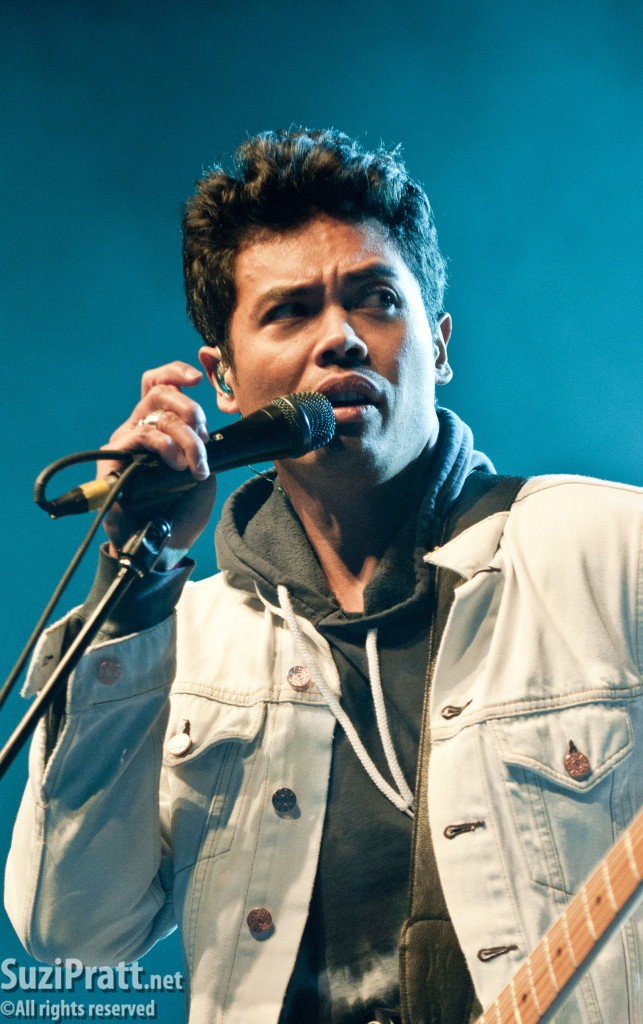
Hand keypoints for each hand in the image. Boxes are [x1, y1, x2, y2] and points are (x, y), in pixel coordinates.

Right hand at [100, 361, 217, 565]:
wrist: (163, 543)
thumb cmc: (182, 508)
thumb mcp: (203, 469)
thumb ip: (202, 443)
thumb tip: (203, 426)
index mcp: (159, 426)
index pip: (159, 384)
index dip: (175, 373)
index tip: (197, 379)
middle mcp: (140, 428)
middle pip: (161, 393)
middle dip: (191, 411)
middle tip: (204, 438)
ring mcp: (126, 442)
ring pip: (157, 415)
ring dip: (186, 438)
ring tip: (195, 465)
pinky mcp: (114, 458)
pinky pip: (141, 435)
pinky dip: (165, 445)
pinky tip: (176, 464)